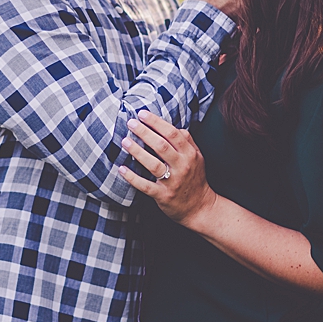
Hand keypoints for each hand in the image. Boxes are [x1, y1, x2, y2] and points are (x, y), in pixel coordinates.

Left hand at [116, 110, 213, 227]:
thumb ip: (187, 141)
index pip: (172, 133)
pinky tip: (122, 169)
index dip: (156, 122)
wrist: (200, 207)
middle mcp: (182, 166)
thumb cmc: (195, 179)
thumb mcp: (197, 157)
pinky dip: (132, 178)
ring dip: (137, 152)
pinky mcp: (164, 195)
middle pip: (162, 146)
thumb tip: (173, 126)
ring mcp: (173, 182)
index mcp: (190, 154)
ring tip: (125, 141)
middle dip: (144, 132)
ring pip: (153, 164)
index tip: (142, 114)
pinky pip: (146, 186)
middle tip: (130, 123)